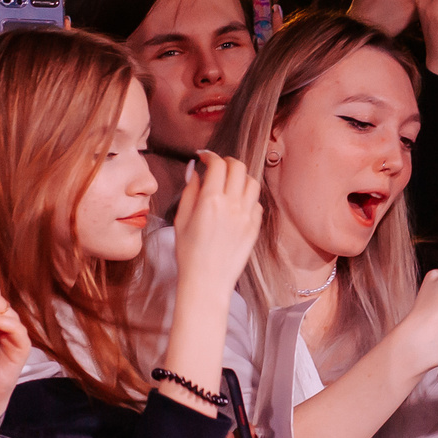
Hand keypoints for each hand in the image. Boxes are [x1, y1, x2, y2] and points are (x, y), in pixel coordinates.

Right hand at [171, 151, 262, 302]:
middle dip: (227, 161)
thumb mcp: (181, 219)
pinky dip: (247, 197)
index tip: (204, 157)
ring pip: (252, 182)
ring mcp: (247, 216)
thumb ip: (190, 191)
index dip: (210, 156)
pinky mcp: (255, 227)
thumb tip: (195, 171)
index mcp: (211, 200)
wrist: (207, 282)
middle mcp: (232, 205)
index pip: (218, 164)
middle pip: (238, 167)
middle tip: (217, 166)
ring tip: (229, 183)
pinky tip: (236, 203)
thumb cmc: (189, 253)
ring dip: (240, 177)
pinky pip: (256, 203)